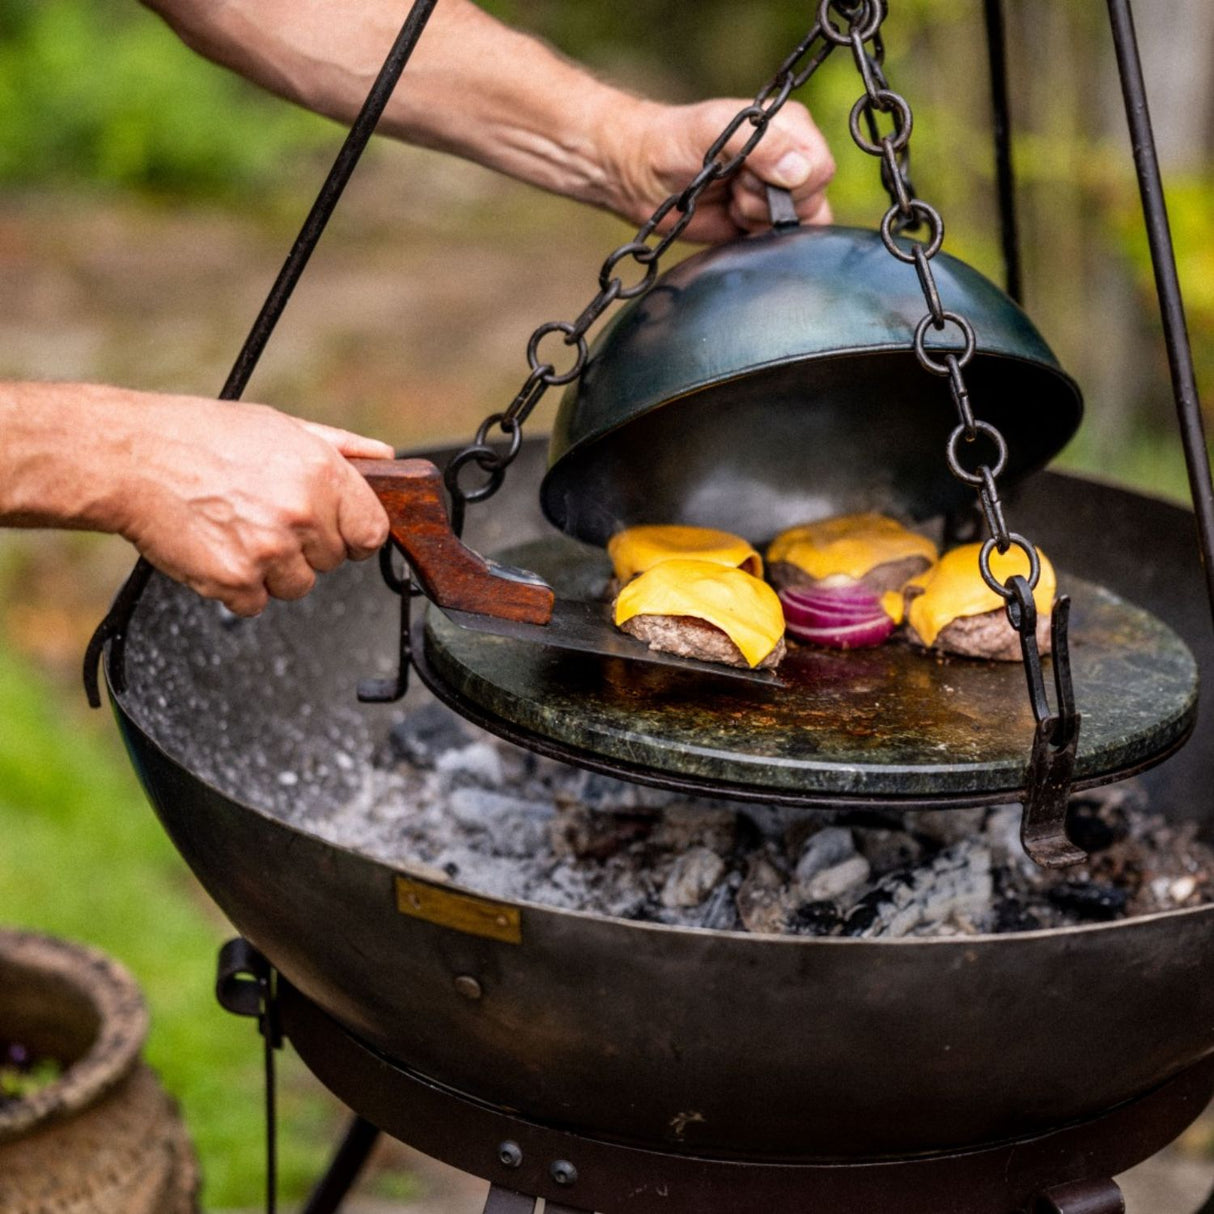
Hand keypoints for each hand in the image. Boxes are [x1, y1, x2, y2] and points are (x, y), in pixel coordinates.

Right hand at [109, 398, 392, 616]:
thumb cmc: (200, 437)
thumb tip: (383, 458)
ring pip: (298, 586)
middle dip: (307, 547)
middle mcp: (303, 514)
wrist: (131, 458)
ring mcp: (271, 551)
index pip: (372, 532)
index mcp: (323, 474)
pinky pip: (256, 603)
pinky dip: (237, 587)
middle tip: (265, 517)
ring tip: (238, 530)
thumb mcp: (280, 426)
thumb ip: (340, 448)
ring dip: (273, 570)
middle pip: (334, 561)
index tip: (333, 530)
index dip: (353, 533)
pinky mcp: (236, 580)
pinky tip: (218, 549)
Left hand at [602, 97, 834, 243]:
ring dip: (758, 218)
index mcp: (791, 127)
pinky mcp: (764, 223)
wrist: (644, 177)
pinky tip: (732, 218)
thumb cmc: (675, 142)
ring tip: (730, 200)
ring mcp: (779, 193)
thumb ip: (762, 145)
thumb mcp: (714, 129)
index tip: (748, 173)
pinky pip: (783, 243)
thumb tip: (800, 172)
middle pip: (812, 199)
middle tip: (733, 186)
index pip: (820, 167)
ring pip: (800, 224)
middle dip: (767, 201)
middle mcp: (792, 159)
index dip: (790, 181)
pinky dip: (756, 236)